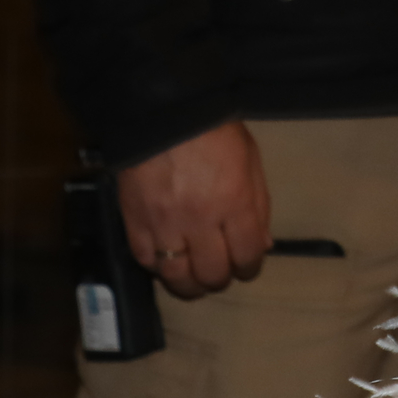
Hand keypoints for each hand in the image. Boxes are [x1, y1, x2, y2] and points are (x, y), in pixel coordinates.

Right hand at [116, 119, 269, 299]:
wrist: (163, 112)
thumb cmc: (215, 131)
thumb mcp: (250, 161)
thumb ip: (259, 206)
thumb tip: (262, 246)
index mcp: (235, 203)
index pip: (246, 256)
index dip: (249, 268)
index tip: (246, 265)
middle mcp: (200, 221)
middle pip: (212, 274)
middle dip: (221, 278)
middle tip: (220, 271)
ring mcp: (164, 225)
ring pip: (176, 278)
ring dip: (189, 285)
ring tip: (194, 280)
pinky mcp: (134, 222)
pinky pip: (146, 261)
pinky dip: (158, 267)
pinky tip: (167, 261)